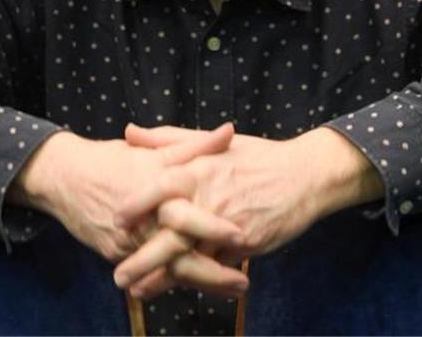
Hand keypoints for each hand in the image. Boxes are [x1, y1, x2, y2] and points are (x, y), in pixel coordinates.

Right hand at [10, 122, 246, 293]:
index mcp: (154, 193)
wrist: (63, 178)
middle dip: (213, 274)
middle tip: (243, 284)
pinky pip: (150, 273)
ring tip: (230, 290)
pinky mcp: (117, 254)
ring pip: (167, 271)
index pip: (187, 216)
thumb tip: (229, 131)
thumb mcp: (154, 152)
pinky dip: (174, 279)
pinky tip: (199, 285)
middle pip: (179, 257)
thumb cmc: (113, 159)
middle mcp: (141, 223)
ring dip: (200, 282)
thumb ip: (195, 146)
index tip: (241, 236)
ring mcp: (127, 244)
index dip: (213, 227)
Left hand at [113, 124, 383, 298]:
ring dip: (163, 278)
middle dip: (143, 259)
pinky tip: (177, 288)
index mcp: (200, 169)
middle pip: (171, 233)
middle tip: (118, 276)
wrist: (305, 176)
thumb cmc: (256, 157)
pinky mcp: (245, 244)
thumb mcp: (212, 142)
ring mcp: (229, 225)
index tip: (117, 220)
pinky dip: (195, 279)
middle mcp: (212, 198)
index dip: (137, 204)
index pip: (161, 186)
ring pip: (192, 257)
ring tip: (139, 291)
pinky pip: (215, 267)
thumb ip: (167, 140)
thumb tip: (128, 132)